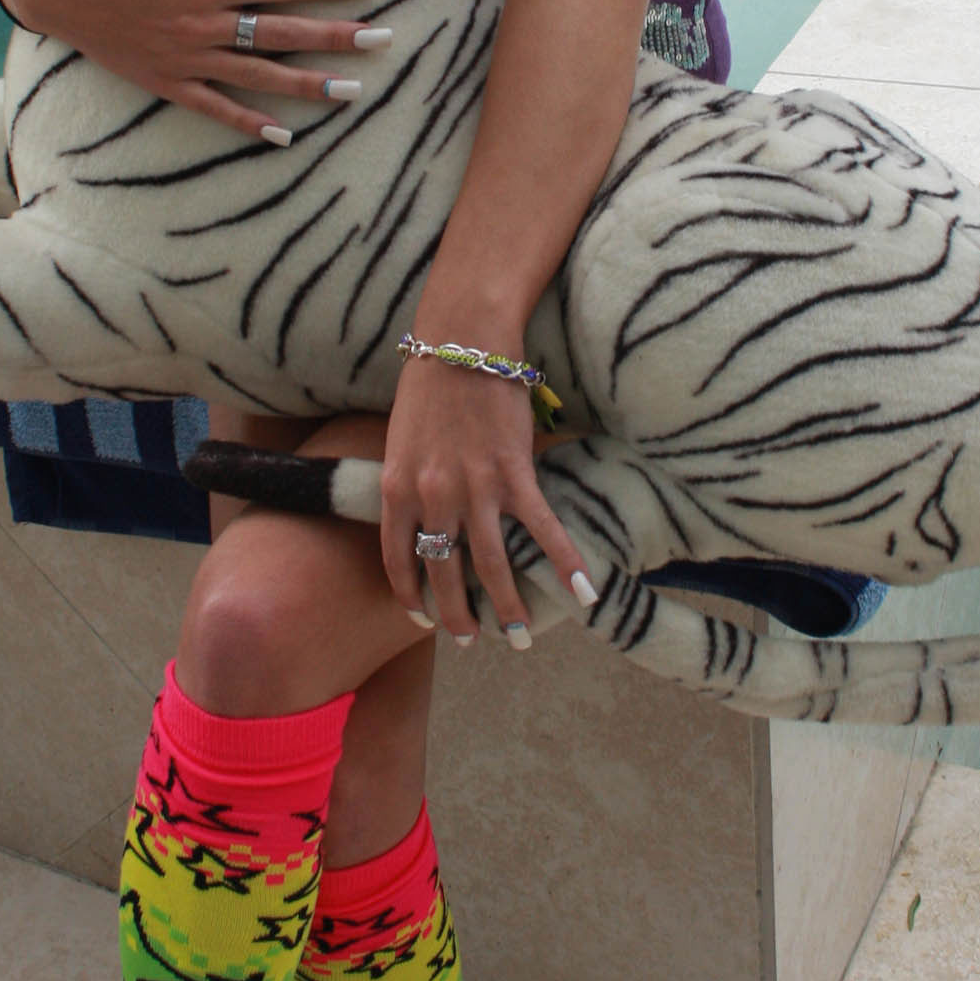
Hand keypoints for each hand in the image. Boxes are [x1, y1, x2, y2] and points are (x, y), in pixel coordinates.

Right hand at [2, 0, 389, 142]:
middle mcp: (204, 24)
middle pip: (282, 31)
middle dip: (335, 35)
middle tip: (382, 40)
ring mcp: (187, 59)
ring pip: (259, 75)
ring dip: (308, 83)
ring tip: (351, 90)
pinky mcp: (168, 84)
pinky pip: (215, 108)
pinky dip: (248, 123)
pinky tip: (283, 136)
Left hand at [378, 349, 591, 647]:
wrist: (462, 341)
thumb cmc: (430, 383)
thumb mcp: (401, 440)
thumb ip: (409, 482)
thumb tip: (424, 513)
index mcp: (397, 489)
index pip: (398, 560)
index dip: (411, 595)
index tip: (422, 617)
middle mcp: (431, 497)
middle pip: (443, 573)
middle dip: (458, 616)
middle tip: (473, 639)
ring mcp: (474, 488)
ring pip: (491, 565)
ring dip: (508, 606)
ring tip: (520, 633)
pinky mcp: (514, 473)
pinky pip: (541, 530)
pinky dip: (564, 563)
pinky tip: (582, 591)